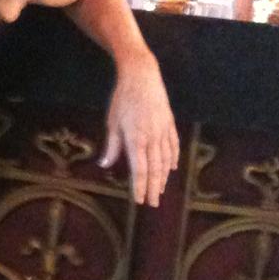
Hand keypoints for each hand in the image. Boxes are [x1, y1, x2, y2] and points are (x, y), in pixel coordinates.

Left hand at [98, 50, 178, 206]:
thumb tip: (105, 165)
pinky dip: (173, 159)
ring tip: (160, 190)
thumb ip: (112, 146)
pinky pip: (173, 146)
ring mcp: (164, 131)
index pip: (140, 170)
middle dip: (153, 188)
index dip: (140, 187)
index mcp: (136, 139)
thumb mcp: (113, 122)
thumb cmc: (123, 99)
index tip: (140, 200)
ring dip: (163, 177)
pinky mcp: (170, 123)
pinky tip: (172, 168)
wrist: (142, 76)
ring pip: (166, 160)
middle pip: (155, 169)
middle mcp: (153, 138)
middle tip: (152, 203)